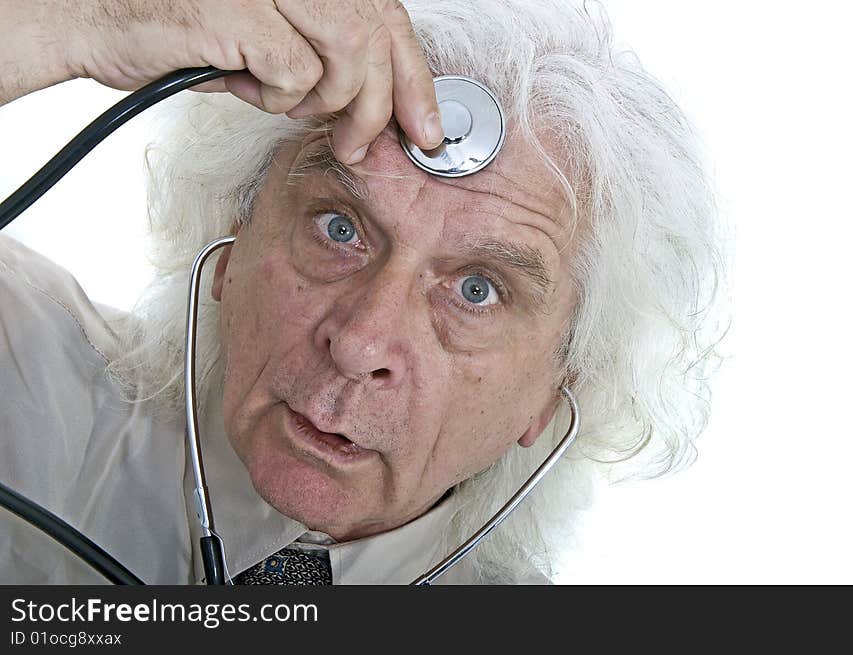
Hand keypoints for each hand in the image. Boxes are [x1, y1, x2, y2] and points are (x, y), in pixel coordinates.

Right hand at [61, 0, 442, 162]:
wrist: (92, 17)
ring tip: (284, 104)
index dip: (414, 74)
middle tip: (363, 142)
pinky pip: (296, 73)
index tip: (424, 121)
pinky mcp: (243, 11)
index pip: (385, 13)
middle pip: (378, 33)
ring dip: (326, 100)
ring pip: (350, 54)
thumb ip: (322, 50)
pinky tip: (245, 86)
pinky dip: (277, 97)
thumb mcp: (266, 31)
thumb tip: (378, 97)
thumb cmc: (177, 26)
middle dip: (384, 103)